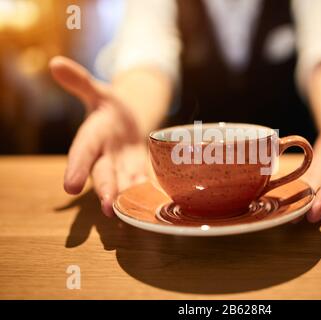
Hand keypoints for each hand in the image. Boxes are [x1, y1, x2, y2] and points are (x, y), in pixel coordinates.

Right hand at [50, 57, 147, 216]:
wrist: (127, 120)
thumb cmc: (109, 106)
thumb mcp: (97, 91)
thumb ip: (80, 81)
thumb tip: (56, 63)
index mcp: (92, 135)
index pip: (81, 152)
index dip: (75, 168)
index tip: (69, 186)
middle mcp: (104, 155)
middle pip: (103, 174)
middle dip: (105, 190)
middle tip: (108, 207)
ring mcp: (123, 165)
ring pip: (123, 183)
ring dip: (127, 196)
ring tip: (132, 212)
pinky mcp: (139, 168)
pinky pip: (143, 180)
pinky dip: (147, 190)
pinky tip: (154, 201)